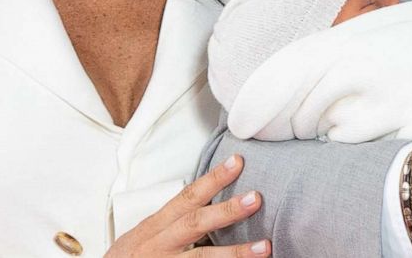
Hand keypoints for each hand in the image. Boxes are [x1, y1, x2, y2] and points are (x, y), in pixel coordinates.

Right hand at [103, 154, 270, 257]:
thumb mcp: (145, 238)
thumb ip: (173, 224)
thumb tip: (210, 207)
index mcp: (154, 228)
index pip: (186, 198)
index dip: (212, 179)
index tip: (238, 162)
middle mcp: (158, 245)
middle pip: (194, 224)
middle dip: (226, 211)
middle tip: (256, 198)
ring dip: (234, 254)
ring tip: (265, 247)